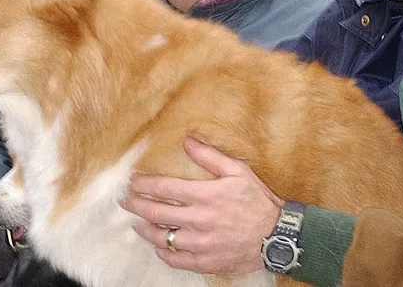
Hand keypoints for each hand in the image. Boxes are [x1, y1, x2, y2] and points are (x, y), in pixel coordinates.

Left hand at [122, 138, 281, 276]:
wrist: (277, 238)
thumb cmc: (258, 202)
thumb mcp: (238, 172)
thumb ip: (210, 156)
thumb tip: (187, 141)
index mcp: (205, 195)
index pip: (163, 188)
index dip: (143, 184)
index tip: (133, 181)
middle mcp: (199, 220)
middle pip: (156, 212)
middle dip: (136, 204)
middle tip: (125, 201)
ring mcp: (201, 243)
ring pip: (162, 237)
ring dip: (145, 229)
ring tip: (138, 224)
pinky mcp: (206, 261)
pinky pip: (176, 259)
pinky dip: (164, 252)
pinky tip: (159, 246)